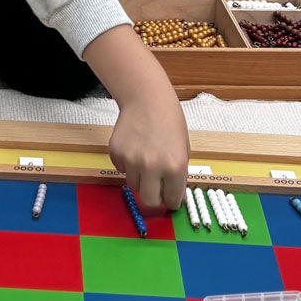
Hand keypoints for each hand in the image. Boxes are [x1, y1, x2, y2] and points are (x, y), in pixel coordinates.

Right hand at [82, 25, 188, 210]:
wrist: (147, 99)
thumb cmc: (169, 122)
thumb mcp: (183, 150)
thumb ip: (178, 175)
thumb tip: (172, 198)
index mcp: (175, 166)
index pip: (172, 200)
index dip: (172, 200)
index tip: (170, 198)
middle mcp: (153, 167)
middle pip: (149, 201)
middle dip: (154, 198)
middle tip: (156, 189)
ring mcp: (132, 161)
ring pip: (134, 186)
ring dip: (140, 179)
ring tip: (145, 159)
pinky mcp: (116, 154)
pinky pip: (122, 170)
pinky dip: (128, 165)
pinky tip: (135, 148)